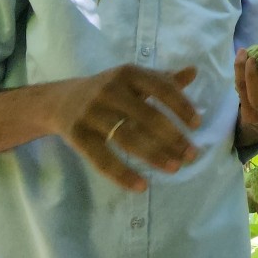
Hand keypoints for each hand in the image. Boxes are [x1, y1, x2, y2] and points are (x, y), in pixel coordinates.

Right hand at [48, 64, 201, 191]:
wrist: (60, 100)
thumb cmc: (108, 91)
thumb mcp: (133, 80)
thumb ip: (163, 79)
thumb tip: (194, 71)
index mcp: (128, 73)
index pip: (161, 88)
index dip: (181, 106)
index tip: (197, 125)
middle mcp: (110, 90)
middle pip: (147, 116)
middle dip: (173, 137)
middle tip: (192, 155)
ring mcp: (92, 112)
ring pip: (128, 138)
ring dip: (154, 155)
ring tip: (174, 169)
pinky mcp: (78, 135)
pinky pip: (102, 159)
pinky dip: (123, 174)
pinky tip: (142, 186)